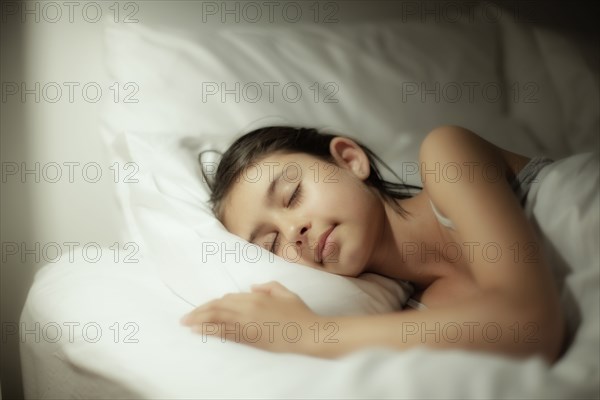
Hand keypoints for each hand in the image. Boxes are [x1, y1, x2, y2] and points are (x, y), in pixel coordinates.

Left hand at [180, 281, 323, 354]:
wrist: (306, 333)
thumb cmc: (298, 312)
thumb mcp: (285, 292)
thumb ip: (268, 286)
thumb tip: (252, 288)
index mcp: (256, 297)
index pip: (228, 298)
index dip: (214, 303)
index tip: (206, 309)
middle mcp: (248, 308)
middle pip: (217, 308)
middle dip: (199, 312)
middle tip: (184, 317)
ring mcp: (247, 324)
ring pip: (217, 320)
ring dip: (199, 321)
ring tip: (186, 323)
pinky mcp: (250, 338)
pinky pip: (226, 334)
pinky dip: (210, 332)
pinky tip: (199, 332)